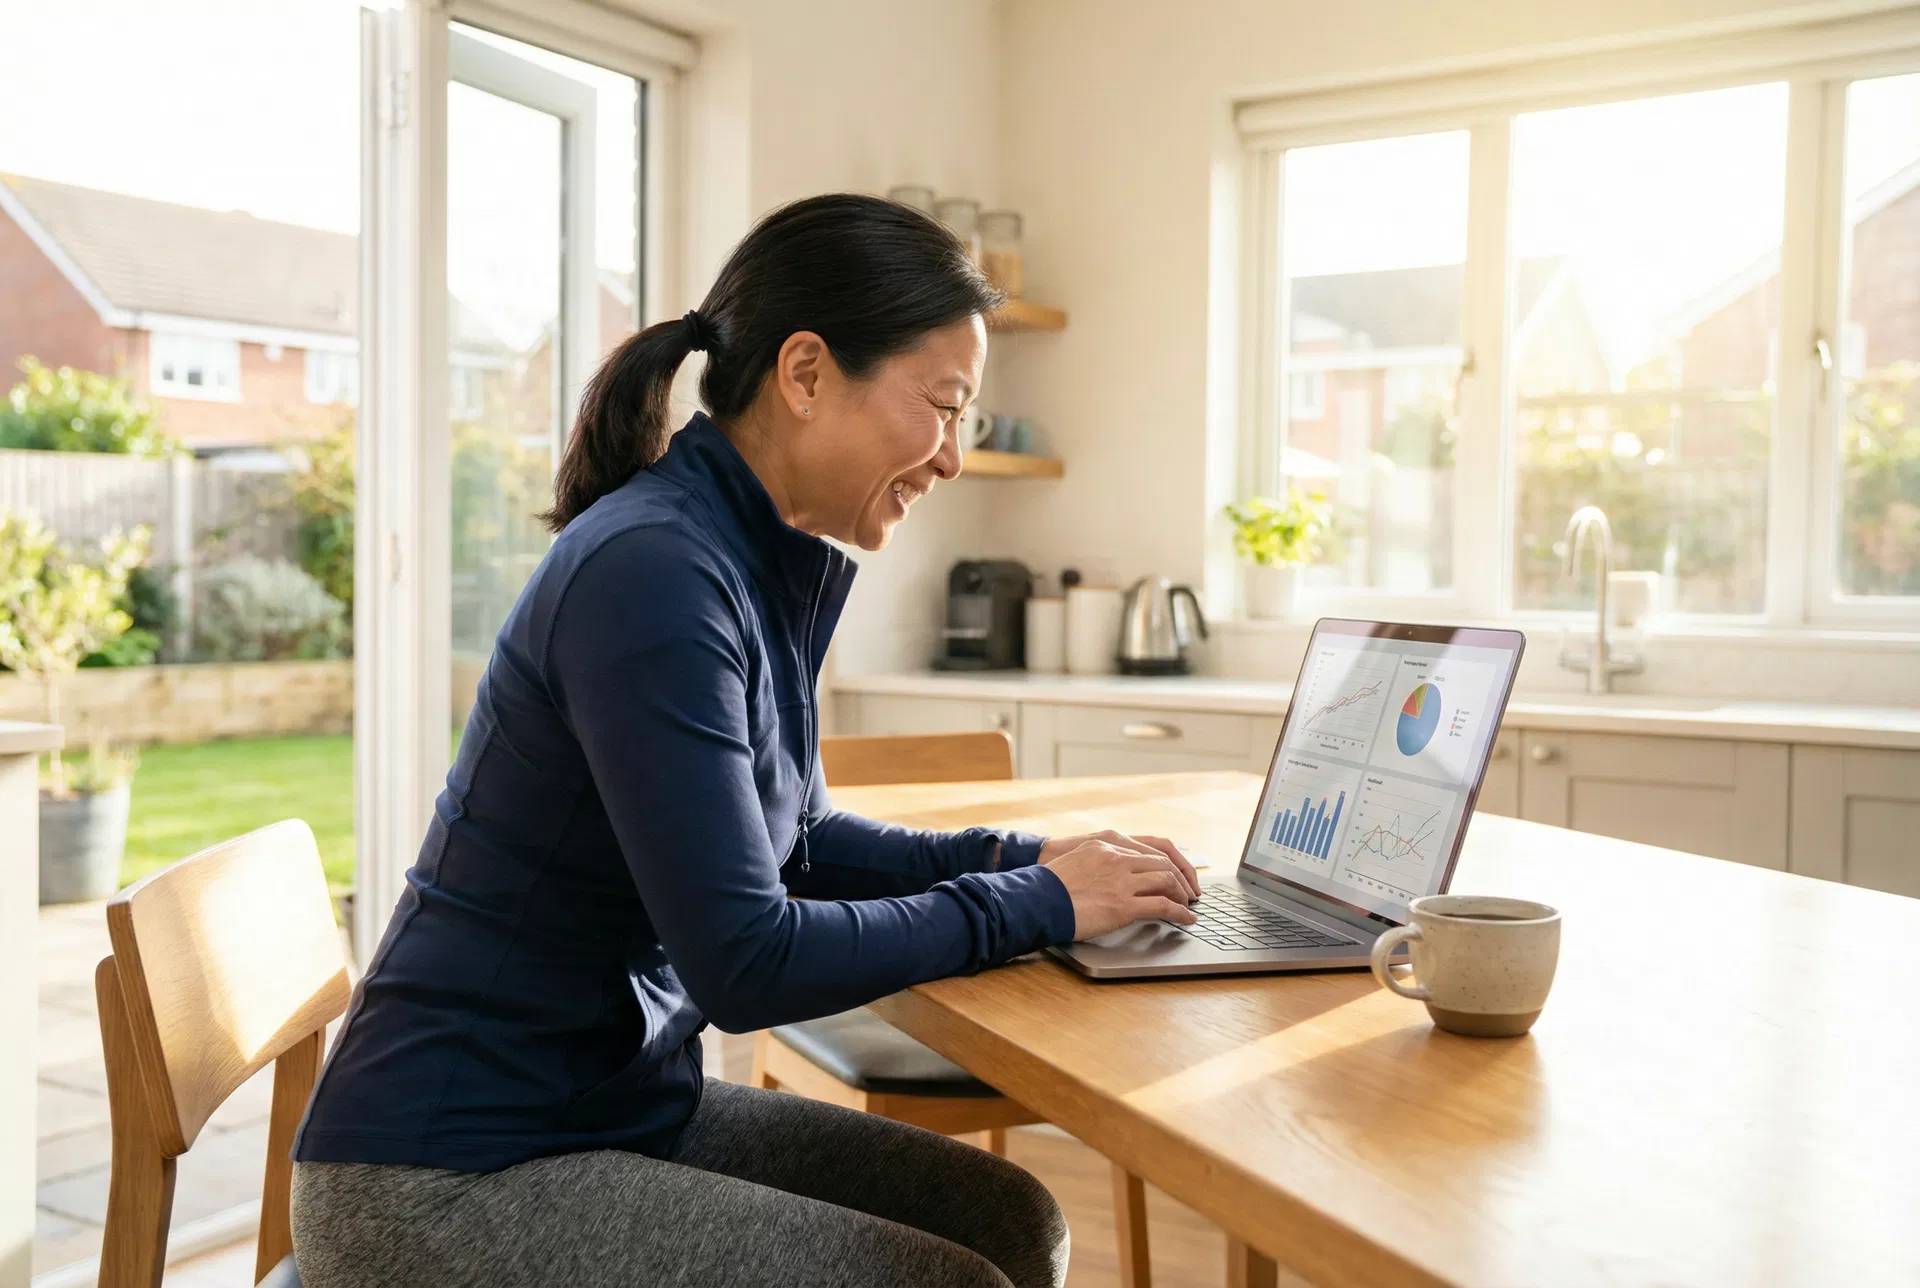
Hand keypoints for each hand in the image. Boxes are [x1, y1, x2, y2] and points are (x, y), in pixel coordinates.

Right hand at [1039, 831, 1199, 899]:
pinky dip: (1180, 913)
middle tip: (1189, 892)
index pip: (1150, 848)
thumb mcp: (1075, 862)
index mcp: (1105, 843)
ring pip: (1167, 880)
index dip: (1169, 863)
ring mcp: (1121, 880)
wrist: (1035, 900)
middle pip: (1163, 862)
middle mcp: (1117, 857)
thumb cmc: (1048, 886)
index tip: (1176, 873)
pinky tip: (1186, 920)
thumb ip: (1097, 863)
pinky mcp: (1123, 904)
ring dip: (1182, 894)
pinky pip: (1163, 905)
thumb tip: (1110, 878)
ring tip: (1188, 906)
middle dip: (1181, 878)